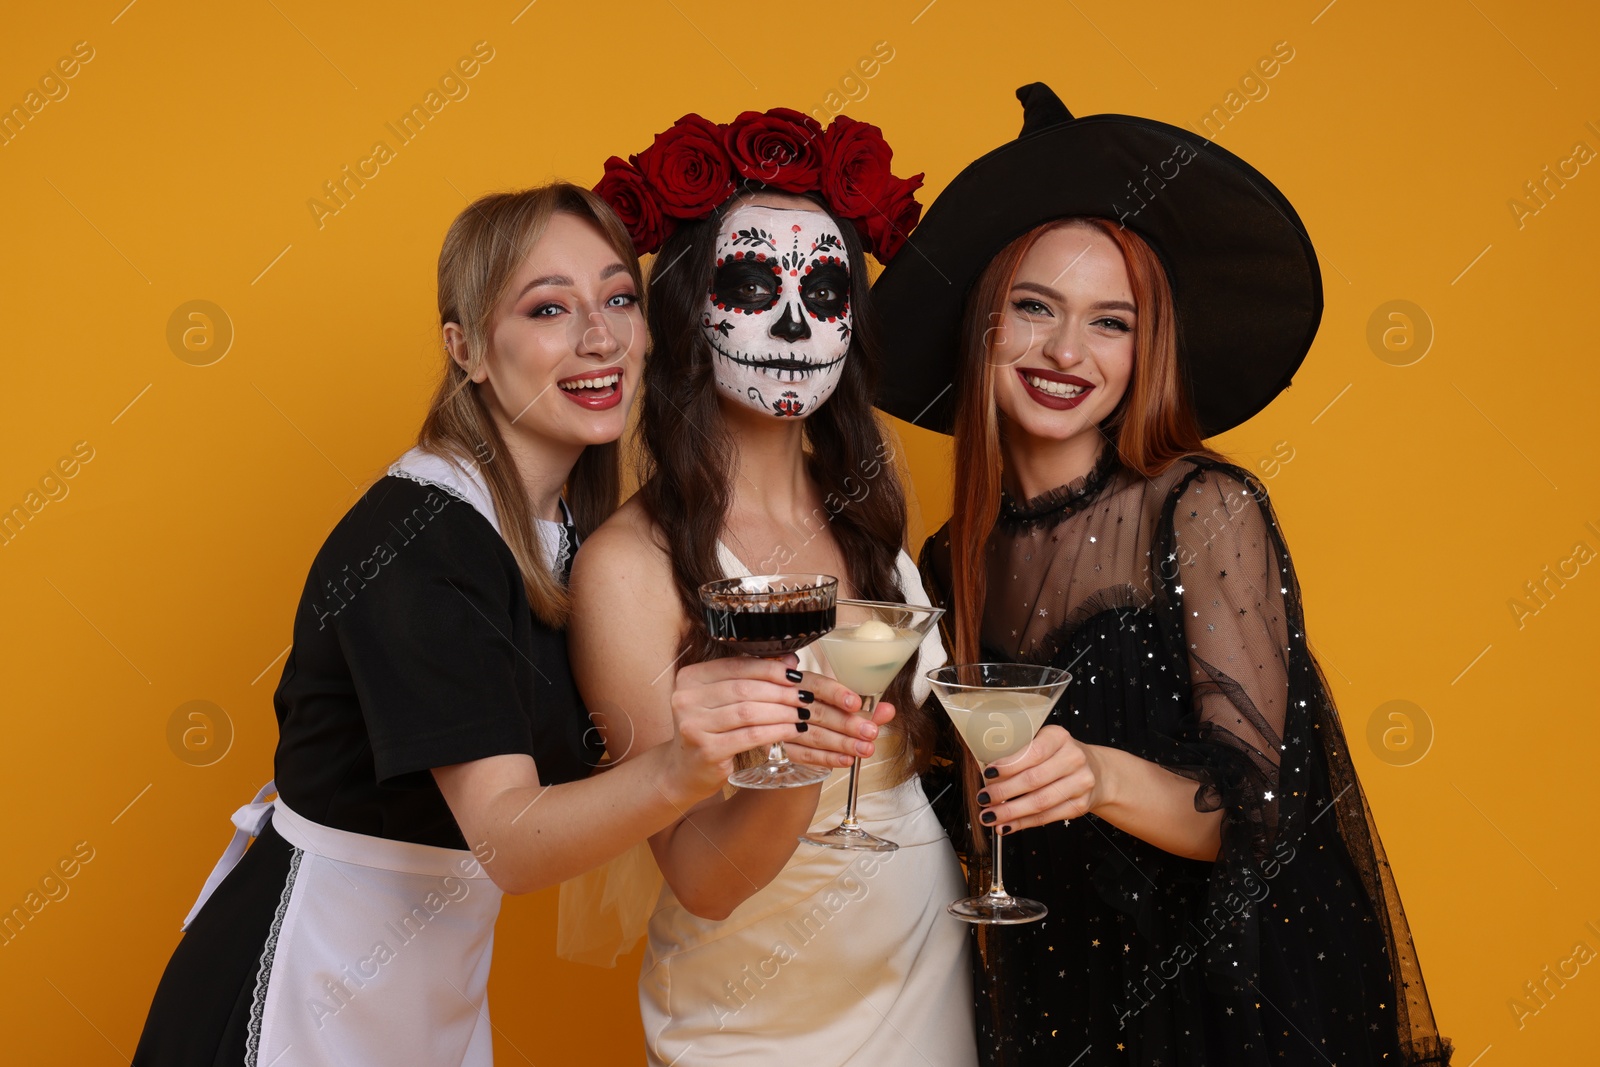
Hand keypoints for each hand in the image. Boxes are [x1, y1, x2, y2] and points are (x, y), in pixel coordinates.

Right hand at [666, 655, 879, 794]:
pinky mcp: (705, 749)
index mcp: (693, 676)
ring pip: (750, 710)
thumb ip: (752, 680)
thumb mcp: (725, 700)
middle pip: (747, 688)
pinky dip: (776, 731)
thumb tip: (790, 660)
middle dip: (785, 692)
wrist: (683, 771)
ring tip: (807, 713)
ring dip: (785, 711)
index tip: (800, 674)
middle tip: (812, 696)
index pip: (739, 666)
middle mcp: (687, 696)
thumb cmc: (711, 731)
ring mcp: (693, 723)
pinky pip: (749, 735)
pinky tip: (794, 730)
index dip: (774, 669)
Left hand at [978, 725, 1105, 834]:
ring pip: (1040, 802)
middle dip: (1003, 792)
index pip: (1033, 752)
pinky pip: (1047, 817)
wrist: (1096, 771)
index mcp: (1059, 737)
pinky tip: (1006, 825)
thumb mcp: (1042, 742)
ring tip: (989, 816)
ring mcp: (1080, 783)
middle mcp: (1074, 758)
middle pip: (1034, 779)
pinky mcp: (1080, 805)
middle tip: (982, 798)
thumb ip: (1018, 752)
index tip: (987, 774)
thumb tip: (986, 774)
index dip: (1008, 765)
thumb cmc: (1057, 756)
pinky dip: (1023, 823)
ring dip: (1010, 812)